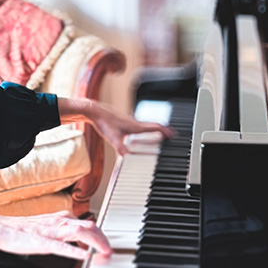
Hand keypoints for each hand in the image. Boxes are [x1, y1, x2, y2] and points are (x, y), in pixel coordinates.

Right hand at [0, 210, 112, 259]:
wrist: (0, 228)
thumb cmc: (24, 230)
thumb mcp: (49, 228)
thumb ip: (66, 231)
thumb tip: (83, 238)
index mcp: (63, 217)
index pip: (90, 224)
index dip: (102, 235)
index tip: (110, 246)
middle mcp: (60, 221)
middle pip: (89, 227)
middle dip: (103, 239)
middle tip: (111, 251)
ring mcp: (51, 231)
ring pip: (79, 232)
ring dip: (95, 242)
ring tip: (104, 253)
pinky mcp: (42, 242)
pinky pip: (61, 246)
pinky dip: (74, 251)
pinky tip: (85, 256)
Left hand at [57, 97, 173, 155]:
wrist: (94, 111)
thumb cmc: (103, 122)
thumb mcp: (112, 137)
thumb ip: (120, 147)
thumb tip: (126, 156)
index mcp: (135, 126)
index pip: (155, 127)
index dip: (165, 131)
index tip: (174, 134)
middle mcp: (134, 122)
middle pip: (153, 125)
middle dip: (163, 130)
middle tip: (171, 135)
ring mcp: (129, 121)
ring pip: (146, 124)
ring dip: (154, 128)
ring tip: (160, 134)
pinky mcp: (123, 121)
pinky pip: (138, 124)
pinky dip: (144, 128)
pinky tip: (140, 132)